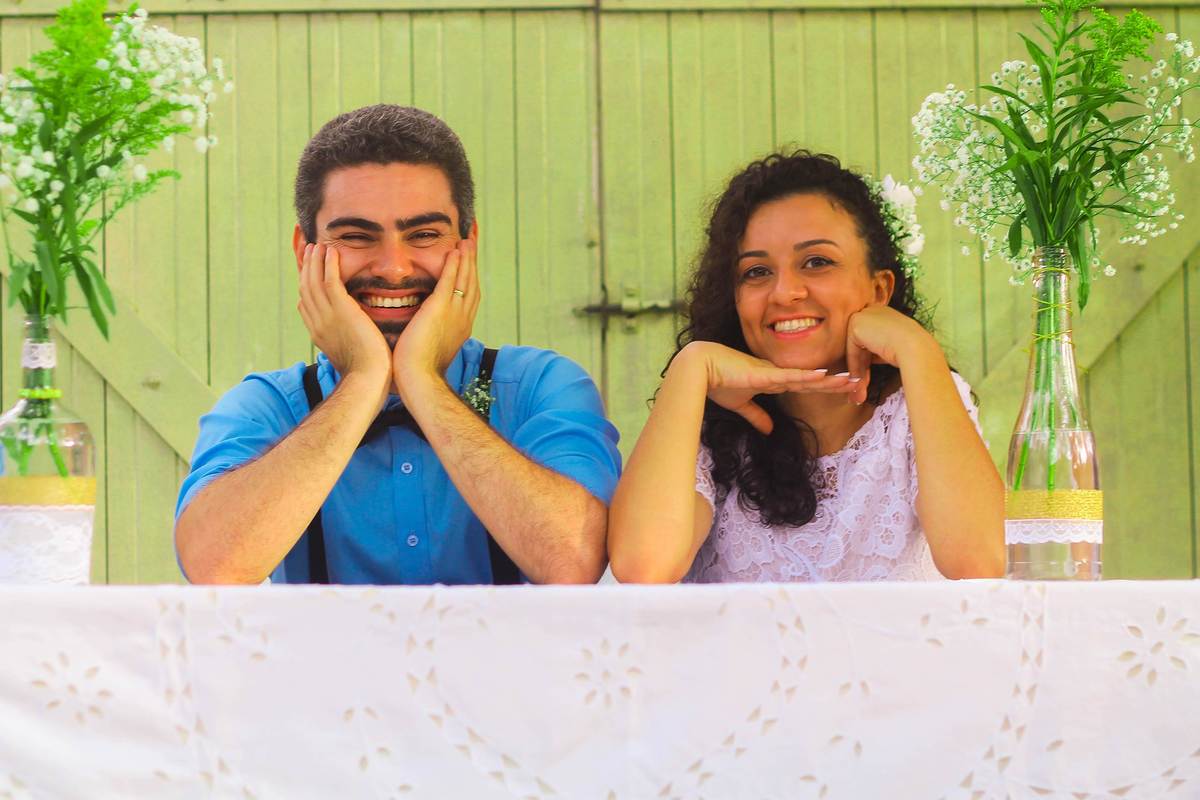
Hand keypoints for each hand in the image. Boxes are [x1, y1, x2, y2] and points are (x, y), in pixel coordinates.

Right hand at [297, 242, 390, 403]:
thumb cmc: (367, 373)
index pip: (305, 305)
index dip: (305, 287)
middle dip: (306, 268)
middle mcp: (317, 323)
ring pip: (314, 281)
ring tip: (318, 246)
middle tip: (309, 251)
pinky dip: (328, 264)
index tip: (308, 273)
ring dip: (315, 261)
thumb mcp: (350, 355)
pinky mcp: (341, 310)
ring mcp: (326, 316)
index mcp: (318, 334)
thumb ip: (347, 342)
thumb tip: (350, 338)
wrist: (368, 378)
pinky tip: (331, 251)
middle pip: (305, 289)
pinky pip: (329, 281)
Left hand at [392, 238, 479, 399]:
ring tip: (467, 241)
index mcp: (460, 329)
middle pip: (472, 285)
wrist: (420, 380)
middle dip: (472, 264)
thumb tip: (420, 334)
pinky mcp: (440, 308)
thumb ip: (428, 337)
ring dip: (466, 258)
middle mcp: (463, 319)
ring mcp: (454, 313)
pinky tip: (455, 250)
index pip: (469, 298)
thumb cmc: (418, 373)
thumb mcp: (428, 351)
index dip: (469, 280)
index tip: (468, 266)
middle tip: (472, 245)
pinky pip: (451, 280)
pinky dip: (455, 264)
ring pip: (465, 279)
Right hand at [676, 341, 856, 434]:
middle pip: (813, 380)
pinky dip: (806, 376)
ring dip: (830, 380)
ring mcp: (772, 372)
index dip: (825, 386)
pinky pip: (789, 375)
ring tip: (852, 380)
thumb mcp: (740, 405)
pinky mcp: (763, 373)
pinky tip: (824, 375)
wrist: (698, 370)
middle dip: (836, 382)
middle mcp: (777, 373)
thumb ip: (756, 416)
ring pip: (807, 377)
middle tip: (860, 382)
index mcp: (773, 379)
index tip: (845, 387)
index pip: (805, 384)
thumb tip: (770, 430)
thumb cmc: (716, 383)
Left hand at [844, 305, 932, 403]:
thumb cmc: (911, 352)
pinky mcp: (856, 324)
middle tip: (860, 390)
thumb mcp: (891, 349)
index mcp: (884, 313)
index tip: (867, 382)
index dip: (868, 362)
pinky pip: (851, 350)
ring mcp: (863, 315)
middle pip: (860, 346)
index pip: (870, 340)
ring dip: (857, 374)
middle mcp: (873, 310)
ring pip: (855, 350)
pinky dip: (854, 367)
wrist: (916, 348)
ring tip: (858, 394)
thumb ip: (876, 351)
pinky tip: (859, 383)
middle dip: (861, 371)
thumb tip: (862, 367)